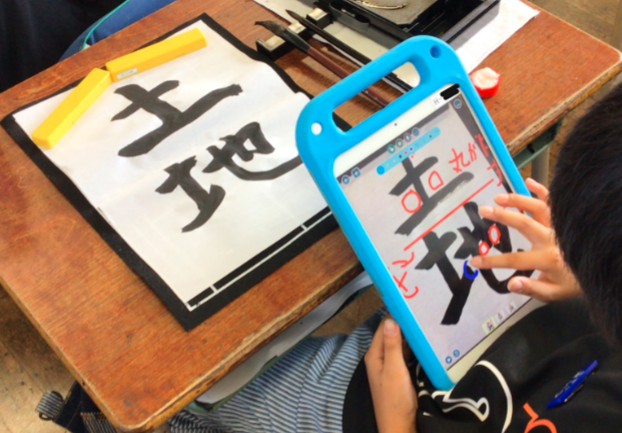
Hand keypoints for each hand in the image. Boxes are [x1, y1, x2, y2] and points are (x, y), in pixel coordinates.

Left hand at [365, 315, 417, 432]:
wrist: (399, 426)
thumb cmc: (395, 399)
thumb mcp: (394, 371)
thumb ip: (392, 346)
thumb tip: (391, 319)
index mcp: (375, 354)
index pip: (384, 326)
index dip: (395, 313)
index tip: (409, 299)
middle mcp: (380, 356)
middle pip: (392, 333)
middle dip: (404, 321)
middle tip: (422, 307)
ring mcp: (390, 364)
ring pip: (400, 342)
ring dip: (410, 333)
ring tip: (425, 318)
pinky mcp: (400, 372)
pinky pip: (406, 353)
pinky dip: (413, 345)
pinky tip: (425, 339)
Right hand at [469, 178, 581, 301]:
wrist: (598, 270)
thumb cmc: (571, 282)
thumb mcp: (552, 293)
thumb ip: (531, 288)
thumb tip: (511, 284)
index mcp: (547, 258)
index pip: (514, 259)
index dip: (492, 261)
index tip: (474, 261)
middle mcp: (552, 239)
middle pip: (524, 223)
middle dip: (502, 216)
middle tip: (484, 210)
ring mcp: (558, 226)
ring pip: (537, 208)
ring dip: (517, 200)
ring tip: (498, 197)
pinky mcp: (562, 220)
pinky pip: (553, 202)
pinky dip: (542, 190)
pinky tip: (528, 182)